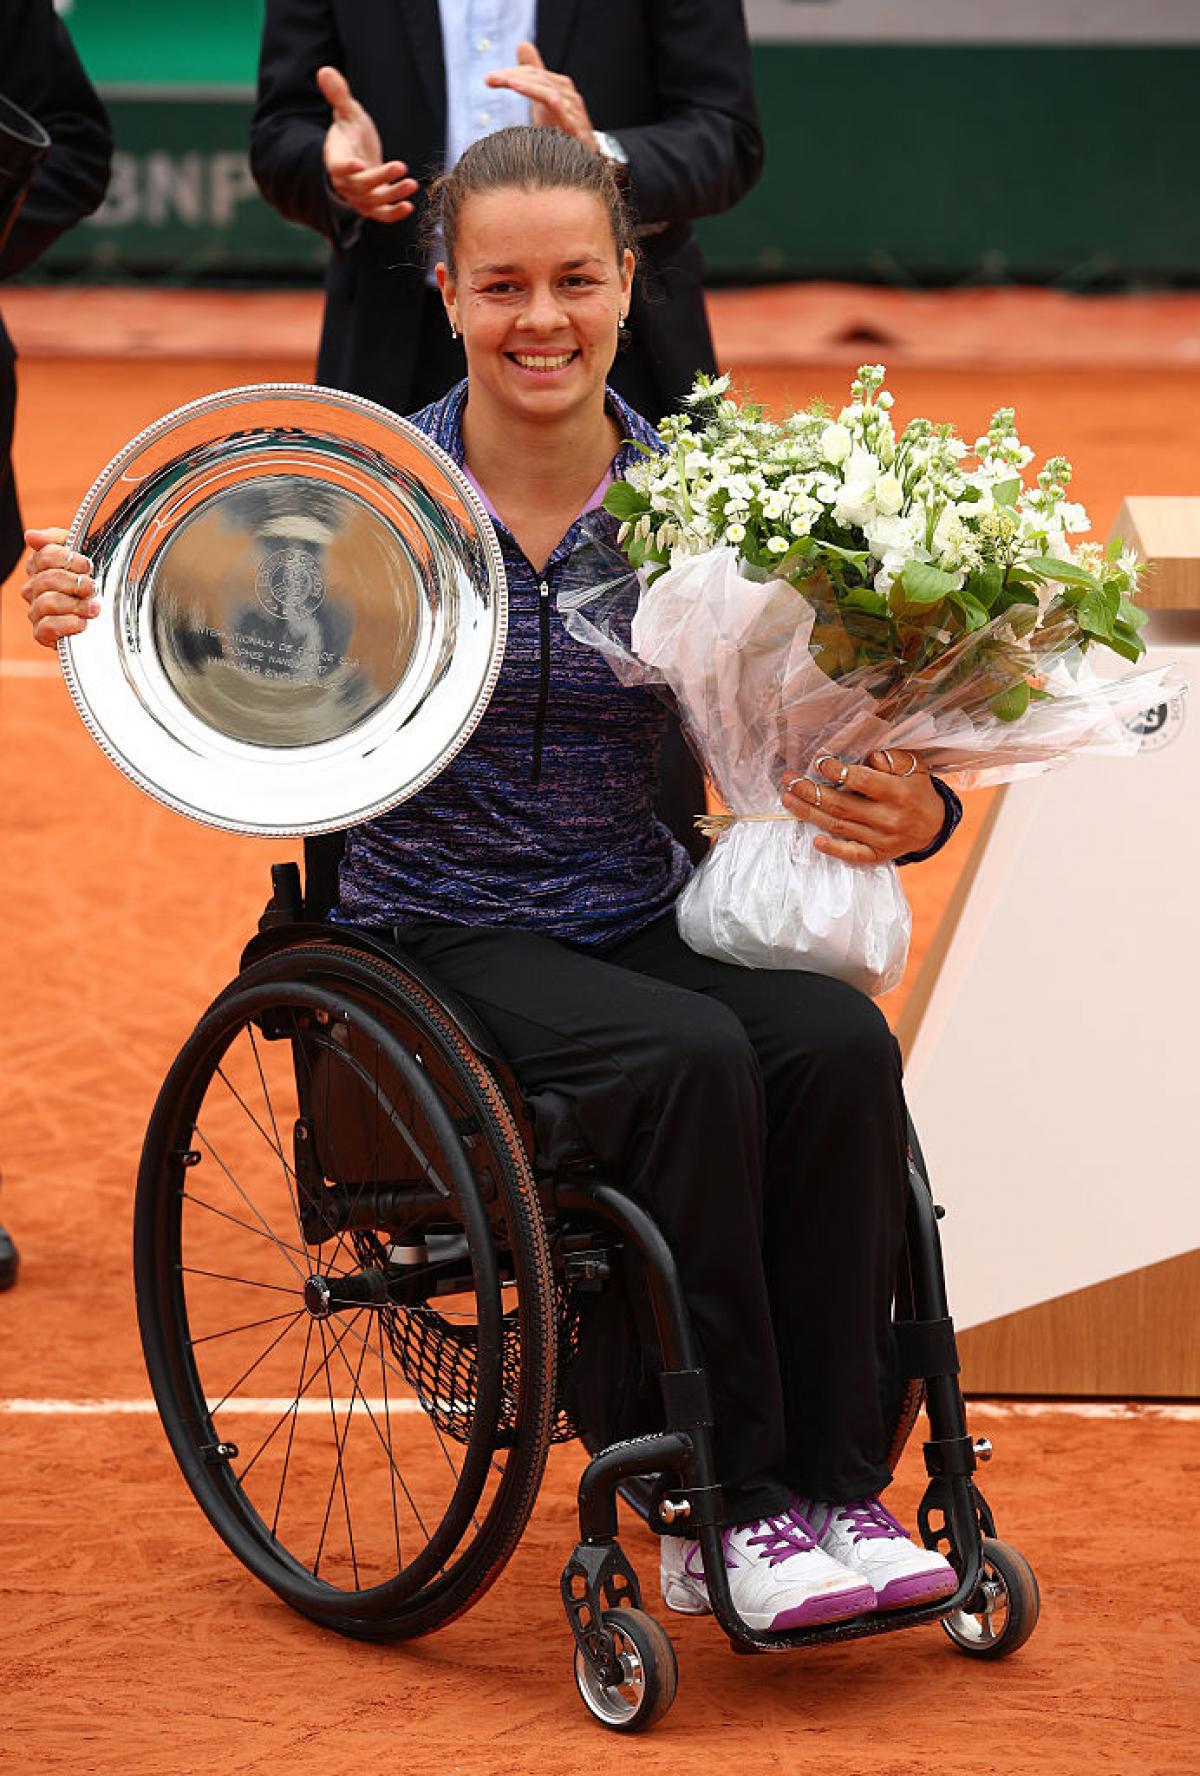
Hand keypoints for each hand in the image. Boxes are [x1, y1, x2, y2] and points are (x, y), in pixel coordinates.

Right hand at [22, 527, 98, 647]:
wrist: (109, 618)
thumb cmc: (91, 585)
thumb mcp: (82, 556)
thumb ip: (58, 540)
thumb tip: (31, 536)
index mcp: (39, 567)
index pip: (45, 556)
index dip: (70, 559)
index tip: (88, 566)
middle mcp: (34, 589)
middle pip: (48, 579)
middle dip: (76, 583)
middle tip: (92, 588)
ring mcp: (36, 612)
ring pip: (48, 602)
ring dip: (76, 604)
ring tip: (93, 608)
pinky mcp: (42, 634)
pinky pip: (47, 627)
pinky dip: (68, 624)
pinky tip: (82, 623)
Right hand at [317, 65, 417, 222]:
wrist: (357, 151)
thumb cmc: (350, 130)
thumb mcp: (347, 111)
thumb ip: (338, 95)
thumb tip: (324, 70)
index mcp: (335, 158)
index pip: (337, 167)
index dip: (346, 168)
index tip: (359, 164)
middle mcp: (345, 182)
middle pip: (360, 186)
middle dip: (381, 179)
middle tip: (402, 167)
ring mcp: (358, 196)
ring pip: (373, 202)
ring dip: (392, 195)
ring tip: (412, 184)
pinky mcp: (371, 204)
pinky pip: (380, 214)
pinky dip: (394, 214)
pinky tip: (409, 206)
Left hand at [484, 41, 597, 149]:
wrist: (584, 169)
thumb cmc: (563, 137)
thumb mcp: (542, 104)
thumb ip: (532, 76)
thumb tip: (522, 44)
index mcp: (560, 90)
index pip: (533, 74)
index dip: (512, 73)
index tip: (489, 80)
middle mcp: (569, 97)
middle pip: (538, 78)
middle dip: (512, 76)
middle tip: (490, 79)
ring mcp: (574, 111)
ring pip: (545, 87)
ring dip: (520, 82)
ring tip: (501, 80)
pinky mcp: (575, 126)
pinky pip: (554, 103)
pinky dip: (536, 92)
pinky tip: (518, 86)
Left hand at [780, 750, 943, 865]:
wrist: (934, 825)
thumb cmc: (917, 789)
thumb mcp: (914, 767)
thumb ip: (894, 759)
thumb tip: (870, 757)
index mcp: (897, 793)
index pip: (861, 781)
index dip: (836, 771)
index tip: (819, 762)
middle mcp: (888, 818)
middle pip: (841, 805)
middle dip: (810, 791)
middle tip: (789, 780)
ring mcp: (881, 839)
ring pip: (839, 826)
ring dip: (809, 813)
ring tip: (788, 799)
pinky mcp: (877, 854)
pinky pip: (853, 854)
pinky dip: (834, 849)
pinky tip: (815, 840)